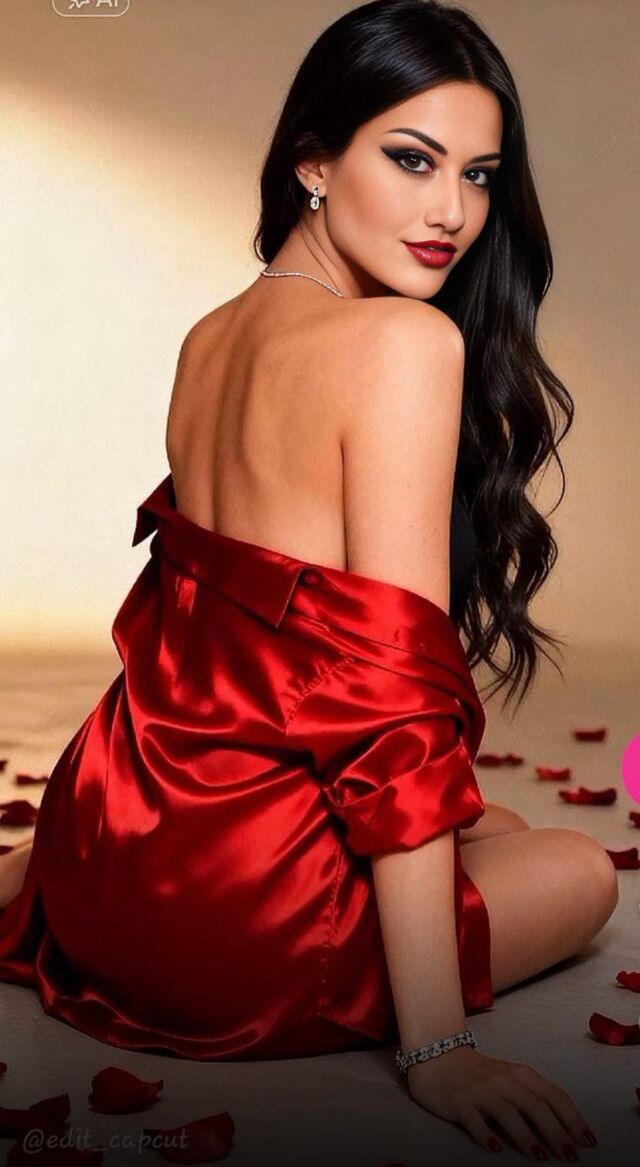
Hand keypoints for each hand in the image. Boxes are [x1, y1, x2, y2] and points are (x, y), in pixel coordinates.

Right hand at [407, 1046, 597, 1158]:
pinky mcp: (459, 1102)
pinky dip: (486, 1135)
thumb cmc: (480, 1074)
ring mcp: (481, 1091)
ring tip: (540, 1157)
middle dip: (556, 1132)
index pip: (554, 1096)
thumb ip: (533, 1097)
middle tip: (571, 1156)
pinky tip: (495, 1149)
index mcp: (521, 1075)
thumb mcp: (510, 1079)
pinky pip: (474, 1120)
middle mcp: (503, 1081)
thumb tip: (564, 1129)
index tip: (588, 1141)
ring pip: (508, 1113)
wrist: (438, 1057)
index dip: (573, 1119)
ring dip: (526, 1136)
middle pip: (535, 1106)